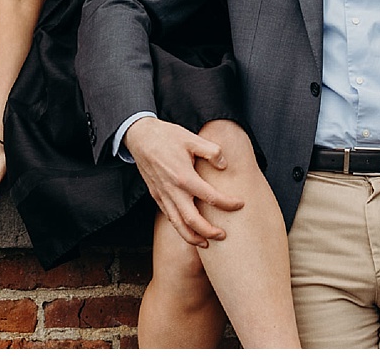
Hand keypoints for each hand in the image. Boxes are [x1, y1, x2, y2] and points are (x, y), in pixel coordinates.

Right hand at [122, 118, 241, 247]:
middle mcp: (172, 190)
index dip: (228, 203)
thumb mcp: (192, 138)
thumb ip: (212, 151)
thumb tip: (224, 166)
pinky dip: (180, 227)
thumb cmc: (166, 136)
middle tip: (223, 236)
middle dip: (209, 232)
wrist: (140, 136)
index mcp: (184, 177)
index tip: (240, 204)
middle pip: (192, 220)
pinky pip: (169, 217)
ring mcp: (162, 195)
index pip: (210, 197)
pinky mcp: (156, 195)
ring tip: (206, 243)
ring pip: (177, 224)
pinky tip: (189, 229)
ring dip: (192, 237)